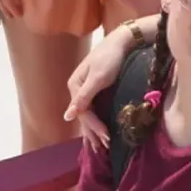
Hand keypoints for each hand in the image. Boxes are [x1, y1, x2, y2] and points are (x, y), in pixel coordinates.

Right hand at [64, 24, 136, 147]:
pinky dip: (97, 121)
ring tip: (100, 147)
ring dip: (94, 130)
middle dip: (93, 132)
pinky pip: (94, 109)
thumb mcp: (98, 78)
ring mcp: (85, 89)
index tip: (107, 138)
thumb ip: (83, 97)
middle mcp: (77, 88)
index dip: (94, 127)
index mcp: (74, 85)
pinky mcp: (95, 89)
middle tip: (105, 148)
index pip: (82, 113)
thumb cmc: (111, 58)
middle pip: (84, 115)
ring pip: (88, 114)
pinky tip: (99, 130)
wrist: (122, 41)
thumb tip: (67, 116)